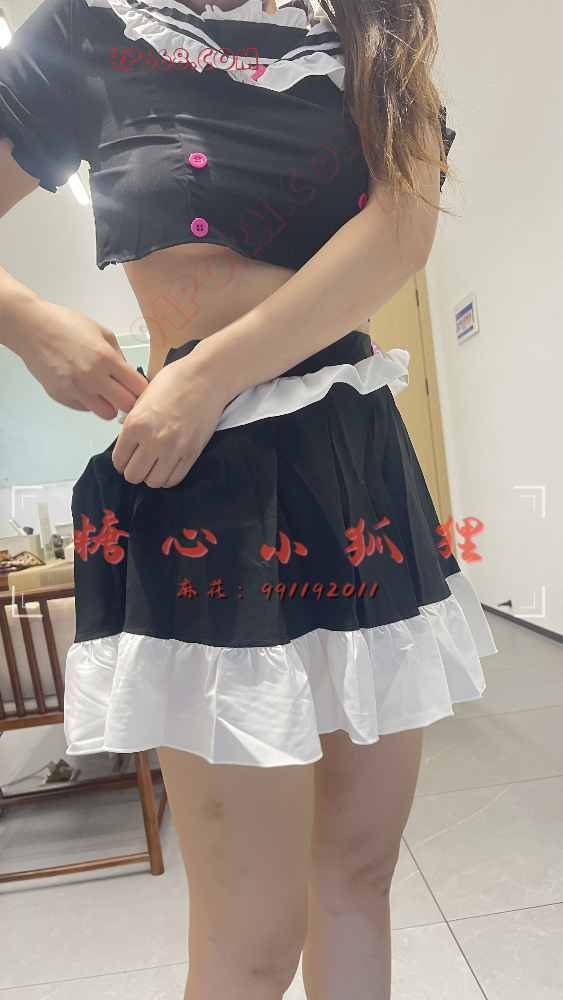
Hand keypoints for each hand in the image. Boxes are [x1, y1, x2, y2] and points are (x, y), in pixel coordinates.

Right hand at [13, 297, 147, 418]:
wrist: (32, 328)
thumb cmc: (67, 325)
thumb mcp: (103, 333)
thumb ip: (119, 357)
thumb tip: (130, 377)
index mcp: (106, 359)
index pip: (138, 388)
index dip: (143, 391)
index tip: (141, 390)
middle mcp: (92, 377)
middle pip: (126, 406)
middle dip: (130, 402)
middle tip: (126, 395)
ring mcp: (75, 390)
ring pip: (106, 414)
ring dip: (110, 406)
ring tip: (105, 393)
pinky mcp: (61, 397)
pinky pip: (85, 409)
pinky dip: (89, 402)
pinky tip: (84, 387)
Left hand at [111, 357, 228, 487]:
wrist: (206, 378)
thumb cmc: (176, 381)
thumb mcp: (142, 398)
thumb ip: (133, 423)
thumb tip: (128, 443)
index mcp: (135, 424)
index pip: (119, 460)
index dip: (121, 462)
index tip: (126, 460)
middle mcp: (153, 440)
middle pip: (134, 476)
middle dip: (134, 471)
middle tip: (139, 463)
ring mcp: (174, 450)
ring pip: (153, 482)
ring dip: (151, 476)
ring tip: (154, 465)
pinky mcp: (191, 454)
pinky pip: (174, 480)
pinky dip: (168, 477)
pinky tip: (168, 466)